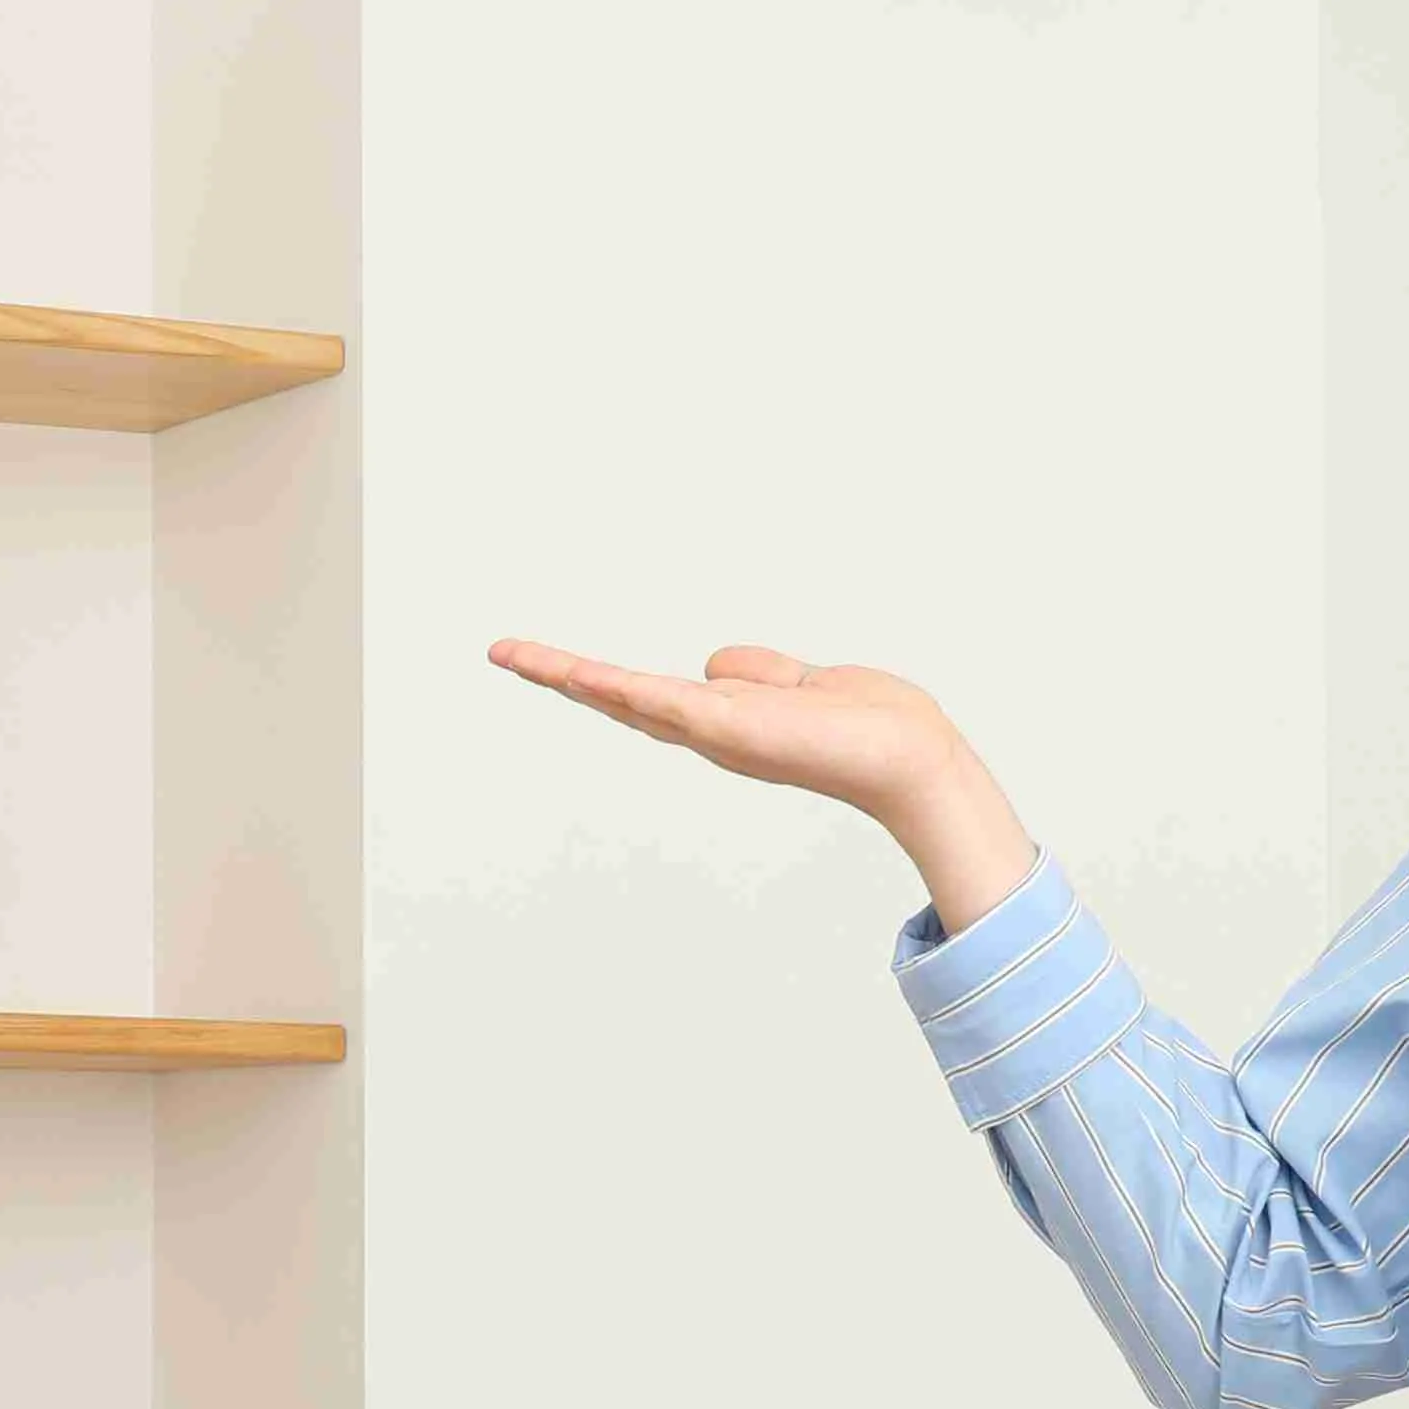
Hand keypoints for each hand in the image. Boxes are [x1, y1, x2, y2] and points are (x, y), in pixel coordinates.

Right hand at [489, 639, 1039, 929]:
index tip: (544, 660)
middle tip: (501, 651)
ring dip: (568, 677)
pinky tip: (582, 675)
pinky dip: (621, 690)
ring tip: (514, 654)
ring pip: (625, 700)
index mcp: (720, 721)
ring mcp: (715, 734)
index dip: (592, 679)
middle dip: (556, 676)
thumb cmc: (867, 725)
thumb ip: (755, 671)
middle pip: (616, 700)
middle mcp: (708, 733)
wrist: (907, 756)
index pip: (643, 696)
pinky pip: (665, 704)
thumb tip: (714, 661)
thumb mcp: (798, 683)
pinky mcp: (731, 729)